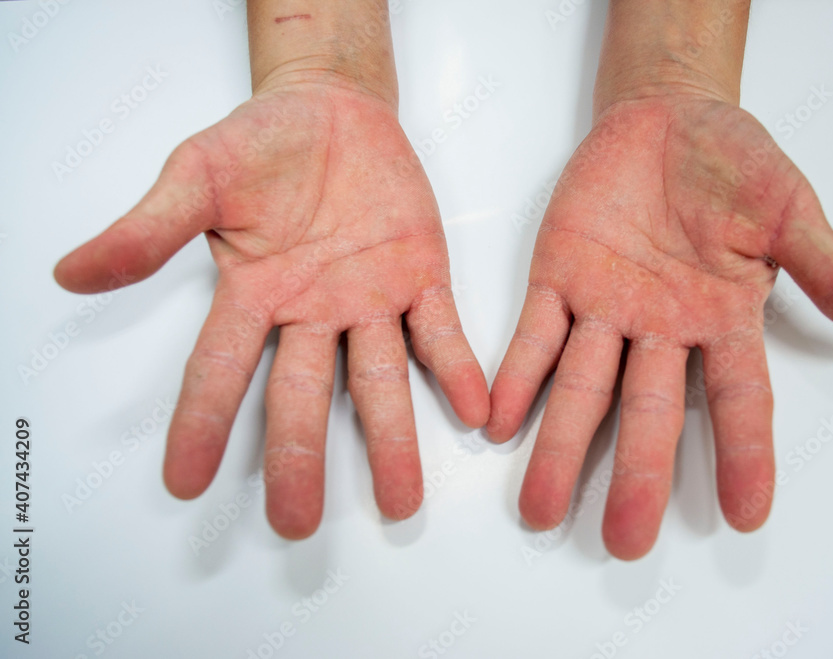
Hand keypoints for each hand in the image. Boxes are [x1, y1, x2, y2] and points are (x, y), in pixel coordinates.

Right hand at [55, 77, 489, 537]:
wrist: (335, 109)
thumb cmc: (263, 143)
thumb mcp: (199, 174)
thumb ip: (150, 227)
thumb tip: (74, 273)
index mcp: (256, 293)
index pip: (221, 368)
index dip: (202, 422)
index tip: (184, 480)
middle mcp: (312, 311)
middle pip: (303, 395)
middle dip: (301, 457)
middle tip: (295, 524)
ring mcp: (370, 300)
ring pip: (378, 379)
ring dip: (392, 438)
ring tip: (402, 500)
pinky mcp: (421, 277)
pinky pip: (440, 331)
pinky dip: (457, 368)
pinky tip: (474, 412)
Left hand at [487, 93, 832, 558]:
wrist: (667, 113)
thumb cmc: (733, 161)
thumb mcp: (789, 209)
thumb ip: (829, 268)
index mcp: (724, 318)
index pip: (740, 399)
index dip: (744, 454)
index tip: (749, 514)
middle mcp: (662, 329)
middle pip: (650, 412)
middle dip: (637, 473)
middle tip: (624, 540)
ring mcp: (606, 308)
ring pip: (583, 388)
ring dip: (560, 445)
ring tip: (538, 507)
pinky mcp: (558, 278)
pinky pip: (535, 336)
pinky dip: (517, 375)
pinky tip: (498, 420)